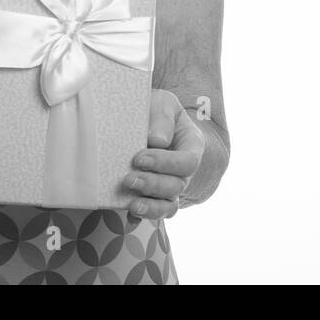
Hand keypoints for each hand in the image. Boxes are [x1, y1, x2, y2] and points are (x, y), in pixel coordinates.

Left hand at [124, 89, 204, 220]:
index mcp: (191, 145)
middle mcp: (182, 171)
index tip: (139, 158)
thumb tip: (157, 141)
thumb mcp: (162, 103)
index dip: (166, 164)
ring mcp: (168, 187)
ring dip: (151, 207)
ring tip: (132, 205)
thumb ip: (162, 117)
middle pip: (177, 186)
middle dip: (153, 185)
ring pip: (169, 206)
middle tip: (129, 178)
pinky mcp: (152, 197)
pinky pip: (153, 213)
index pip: (187, 161)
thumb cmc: (155, 111)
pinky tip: (129, 214)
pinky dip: (142, 217)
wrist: (142, 121)